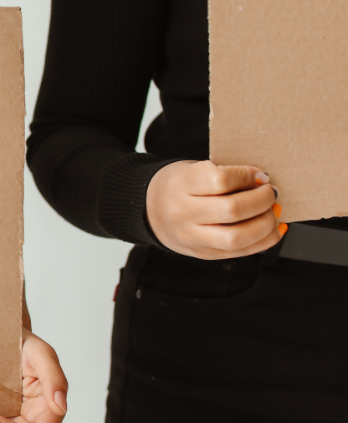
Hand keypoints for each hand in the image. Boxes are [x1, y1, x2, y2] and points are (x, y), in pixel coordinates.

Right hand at [146, 161, 284, 259]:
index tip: (259, 175)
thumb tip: (263, 183)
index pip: (220, 180)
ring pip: (237, 237)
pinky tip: (273, 229)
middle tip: (270, 193)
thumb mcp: (192, 170)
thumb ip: (224, 174)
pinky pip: (241, 252)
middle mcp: (183, 213)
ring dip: (266, 223)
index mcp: (180, 185)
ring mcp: (192, 237)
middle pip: (232, 210)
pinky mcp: (204, 253)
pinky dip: (265, 240)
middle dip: (262, 200)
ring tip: (271, 212)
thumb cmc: (178, 186)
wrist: (149, 210)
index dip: (247, 176)